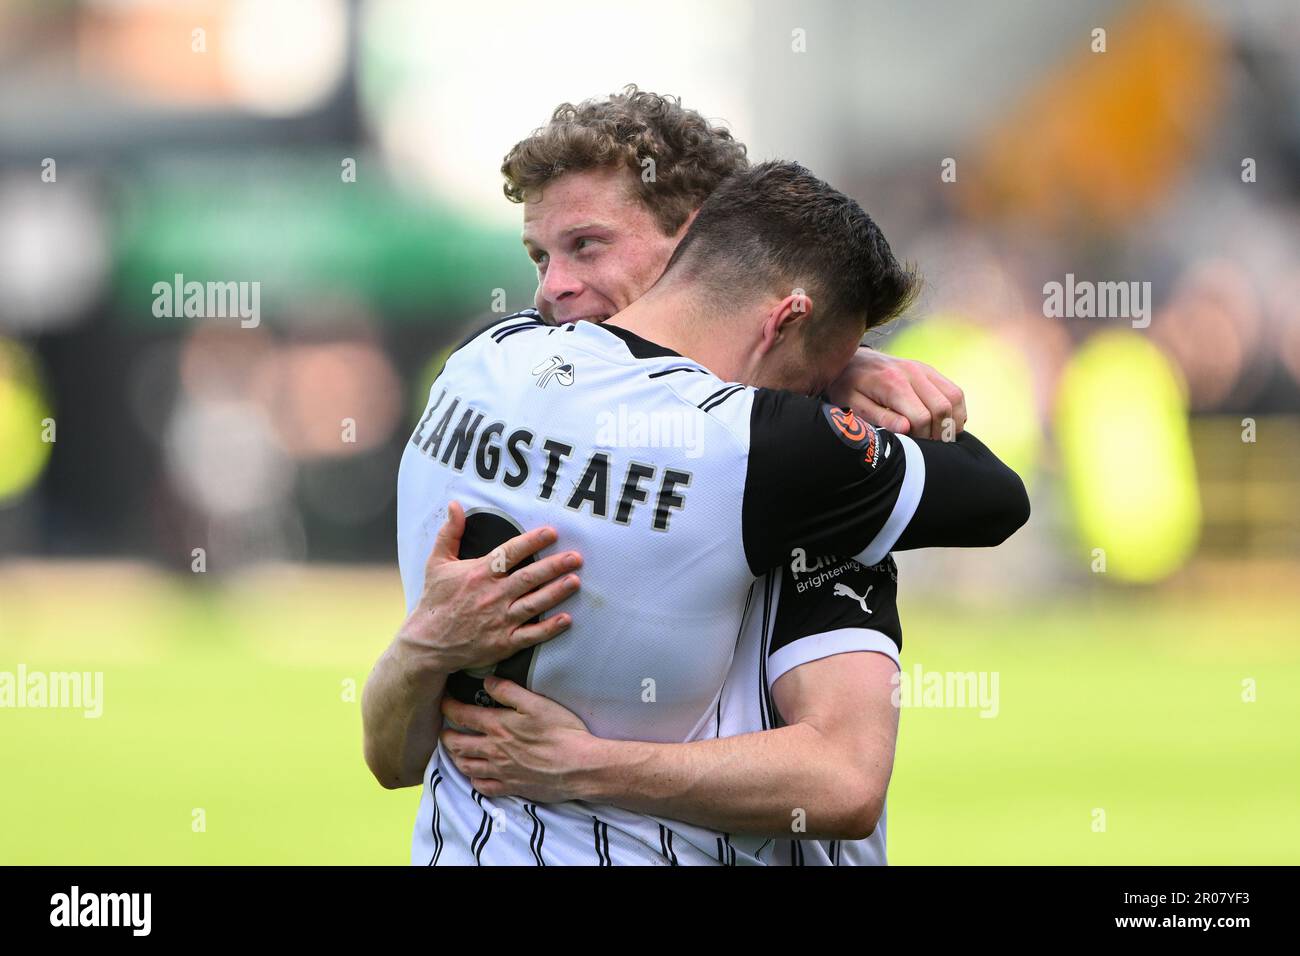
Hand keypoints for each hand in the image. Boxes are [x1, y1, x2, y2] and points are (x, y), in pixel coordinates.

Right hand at [395, 501, 581, 675]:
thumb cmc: (435, 601)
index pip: (509, 553)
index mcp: (478, 574)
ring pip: (533, 604)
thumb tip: (455, 505)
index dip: (531, 542)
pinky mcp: (503, 643)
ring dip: (556, 593)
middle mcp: (491, 596)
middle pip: (528, 578)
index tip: (551, 532)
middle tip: (575, 557)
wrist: (426, 644)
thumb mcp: (437, 564)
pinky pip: (530, 635)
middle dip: (553, 566)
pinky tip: (566, 619)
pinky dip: (549, 628)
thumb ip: (450, 533)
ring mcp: (499, 621)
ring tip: (575, 581)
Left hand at [440, 676, 596, 802]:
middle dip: (445, 735)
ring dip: (455, 757)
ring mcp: (500, 771)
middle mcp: (493, 750)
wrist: (579, 765)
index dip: (448, 707)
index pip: (462, 715)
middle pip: (457, 744)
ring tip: (455, 750)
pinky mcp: (511, 787)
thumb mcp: (536, 703)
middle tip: (444, 729)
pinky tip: (476, 775)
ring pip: (465, 766)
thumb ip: (509, 691)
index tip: (443, 701)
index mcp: (498, 726)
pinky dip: (474, 780)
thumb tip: (487, 682)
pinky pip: (483, 787)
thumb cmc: (562, 731)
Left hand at [827, 347, 966, 439]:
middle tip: (929, 446)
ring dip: (952, 422)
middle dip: (939, 433)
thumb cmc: (848, 387)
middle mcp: (913, 373)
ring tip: (940, 437)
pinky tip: (944, 423)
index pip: (922, 417)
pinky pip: (954, 390)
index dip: (921, 438)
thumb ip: (880, 418)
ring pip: (955, 398)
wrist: (851, 361)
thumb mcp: (854, 406)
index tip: (911, 445)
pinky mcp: (929, 370)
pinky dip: (956, 410)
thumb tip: (907, 430)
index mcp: (893, 383)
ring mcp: (924, 369)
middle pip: (942, 408)